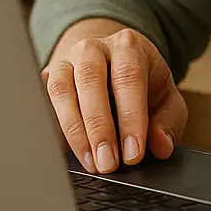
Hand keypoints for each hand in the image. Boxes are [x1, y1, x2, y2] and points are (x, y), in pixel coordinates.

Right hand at [43, 19, 188, 174]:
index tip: (132, 154)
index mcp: (129, 46)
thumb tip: (161, 146)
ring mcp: (66, 61)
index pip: (129, 77)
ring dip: (75, 131)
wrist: (110, 63)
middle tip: (107, 164)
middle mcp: (93, 48)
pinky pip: (43, 102)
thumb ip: (167, 122)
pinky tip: (65, 152)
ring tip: (90, 163)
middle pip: (91, 80)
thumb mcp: (165, 99)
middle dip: (99, 127)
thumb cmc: (141, 84)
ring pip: (62, 90)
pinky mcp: (46, 79)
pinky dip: (53, 129)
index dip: (131, 118)